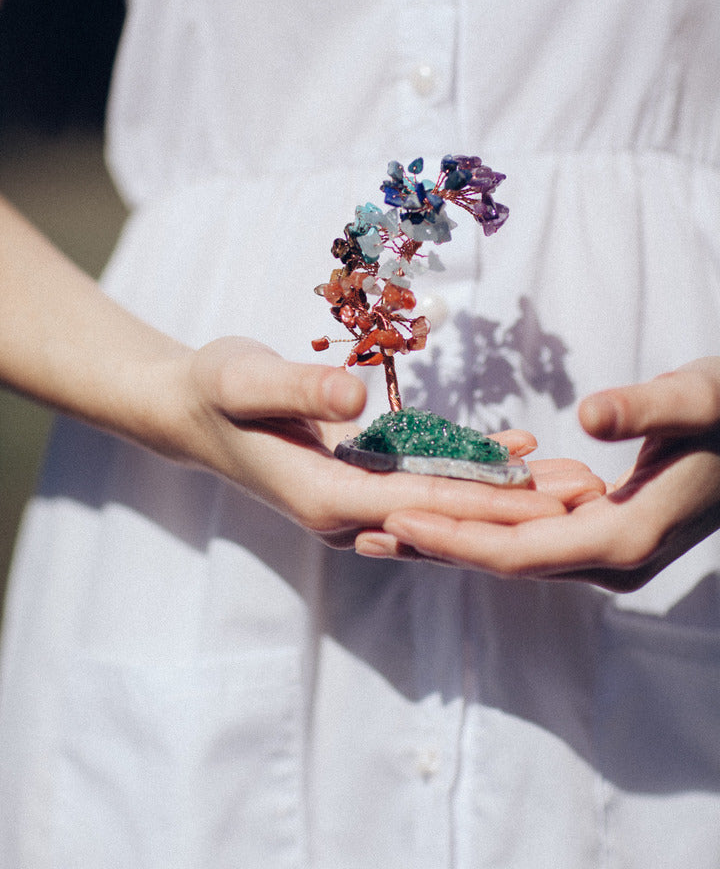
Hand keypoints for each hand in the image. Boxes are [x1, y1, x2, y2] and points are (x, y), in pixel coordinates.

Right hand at [170, 337, 603, 549]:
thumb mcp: (246, 380)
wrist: (190, 410)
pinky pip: (426, 479)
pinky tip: (517, 448)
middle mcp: (346, 512)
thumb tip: (355, 399)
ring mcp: (355, 500)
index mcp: (323, 496)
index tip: (546, 499)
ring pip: (444, 504)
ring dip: (507, 496)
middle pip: (445, 516)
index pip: (419, 504)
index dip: (484, 500)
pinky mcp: (361, 479)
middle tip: (589, 495)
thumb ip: (298, 390)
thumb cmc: (215, 389)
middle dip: (517, 509)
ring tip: (574, 481)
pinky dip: (471, 469)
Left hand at [372, 359, 719, 588]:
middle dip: (432, 547)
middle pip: (502, 560)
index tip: (392, 520)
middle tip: (362, 533)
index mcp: (624, 538)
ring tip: (384, 524)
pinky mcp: (602, 531)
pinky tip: (442, 502)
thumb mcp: (698, 399)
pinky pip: (528, 532)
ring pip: (510, 550)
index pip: (516, 552)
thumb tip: (594, 417)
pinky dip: (481, 520)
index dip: (451, 539)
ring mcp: (606, 550)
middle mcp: (611, 559)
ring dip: (448, 537)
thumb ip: (647, 410)